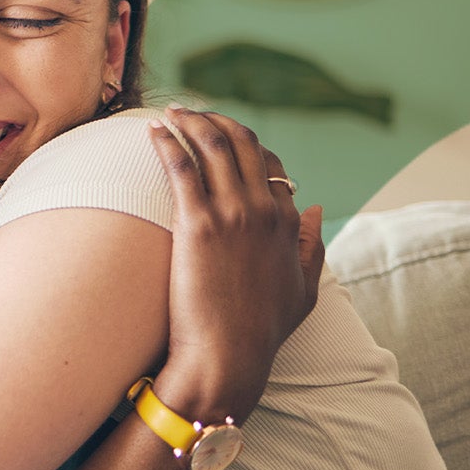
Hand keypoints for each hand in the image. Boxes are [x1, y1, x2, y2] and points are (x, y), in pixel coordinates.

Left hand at [147, 107, 323, 422]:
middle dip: (216, 121)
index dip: (246, 145)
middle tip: (191, 113)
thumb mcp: (305, 288)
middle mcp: (263, 210)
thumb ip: (311, 245)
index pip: (270, 164)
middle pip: (242, 144)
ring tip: (170, 113)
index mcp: (287, 222)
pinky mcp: (197, 224)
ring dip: (191, 121)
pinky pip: (182, 167)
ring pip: (213, 147)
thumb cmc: (262, 332)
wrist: (228, 357)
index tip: (222, 137)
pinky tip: (153, 132)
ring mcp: (232, 214)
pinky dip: (168, 142)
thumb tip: (316, 207)